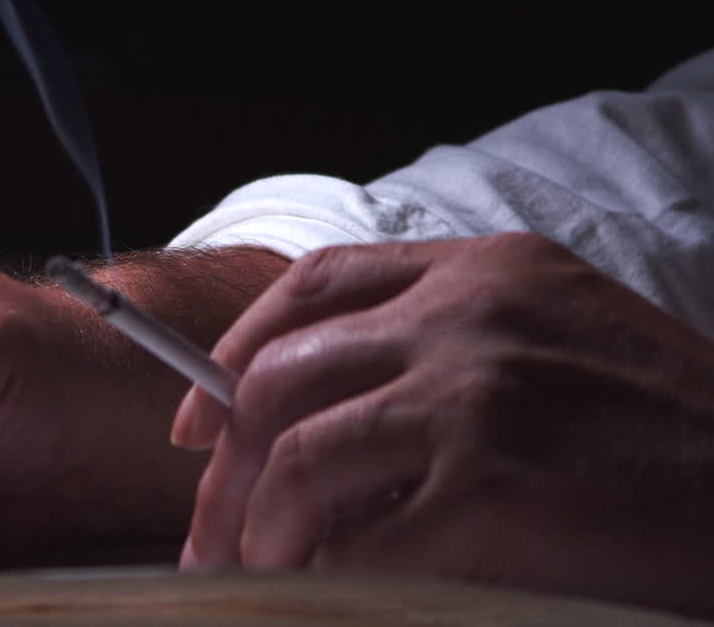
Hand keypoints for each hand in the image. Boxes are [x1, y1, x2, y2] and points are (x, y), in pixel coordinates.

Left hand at [172, 233, 713, 614]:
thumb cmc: (671, 441)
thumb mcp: (565, 346)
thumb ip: (449, 352)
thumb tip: (318, 415)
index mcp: (488, 271)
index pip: (315, 285)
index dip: (236, 353)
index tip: (197, 421)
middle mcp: (472, 316)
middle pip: (280, 379)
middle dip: (224, 470)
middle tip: (211, 536)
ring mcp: (479, 395)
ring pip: (294, 462)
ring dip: (258, 535)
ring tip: (259, 577)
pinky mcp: (492, 486)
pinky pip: (352, 542)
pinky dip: (319, 579)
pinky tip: (322, 596)